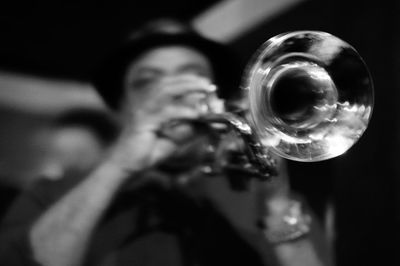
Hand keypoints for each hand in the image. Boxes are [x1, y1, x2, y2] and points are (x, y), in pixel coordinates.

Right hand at [105, 75, 222, 174]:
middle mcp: (145, 105)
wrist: (125, 168)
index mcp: (151, 106)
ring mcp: (143, 112)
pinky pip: (165, 113)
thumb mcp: (173, 141)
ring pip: (165, 91)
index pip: (168, 86)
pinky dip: (182, 111)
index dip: (186, 81)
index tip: (204, 82)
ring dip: (186, 87)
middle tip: (206, 83)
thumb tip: (208, 124)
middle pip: (167, 83)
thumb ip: (189, 131)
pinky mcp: (142, 123)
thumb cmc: (145, 154)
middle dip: (189, 80)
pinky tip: (195, 114)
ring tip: (203, 90)